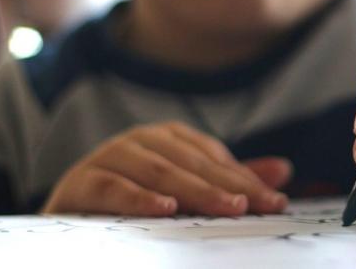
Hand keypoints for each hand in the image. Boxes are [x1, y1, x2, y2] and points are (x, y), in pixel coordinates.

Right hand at [43, 122, 291, 216]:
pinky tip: (164, 209)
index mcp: (169, 138)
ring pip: (158, 172)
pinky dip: (139, 198)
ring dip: (193, 190)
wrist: (70, 216)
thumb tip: (284, 171)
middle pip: (191, 163)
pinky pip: (114, 188)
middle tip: (257, 207)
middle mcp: (141, 141)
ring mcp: (110, 157)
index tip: (277, 202)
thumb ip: (231, 181)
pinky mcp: (82, 182)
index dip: (247, 180)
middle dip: (228, 187)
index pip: (215, 158)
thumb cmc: (135, 200)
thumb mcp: (187, 190)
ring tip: (225, 207)